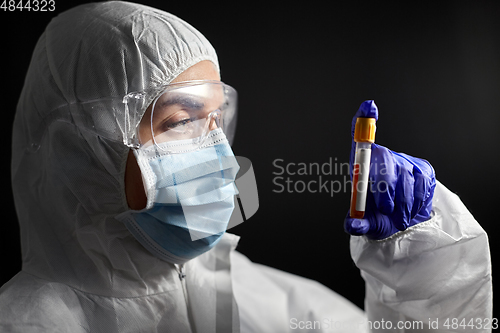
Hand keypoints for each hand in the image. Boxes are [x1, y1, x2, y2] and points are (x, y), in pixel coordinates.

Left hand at [344, 100, 435, 239]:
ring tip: (398, 216)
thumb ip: (358, 224)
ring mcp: (403, 160)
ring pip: (404, 173)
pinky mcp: (423, 168)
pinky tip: (410, 208)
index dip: (362, 120)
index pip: (359, 137)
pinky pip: (421, 181)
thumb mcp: (366, 223)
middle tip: (387, 209)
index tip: (368, 106)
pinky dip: (416, 201)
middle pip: (383, 157)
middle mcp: (381, 158)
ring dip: (402, 201)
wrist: (401, 224)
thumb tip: (351, 224)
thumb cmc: (378, 217)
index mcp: (360, 166)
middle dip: (385, 186)